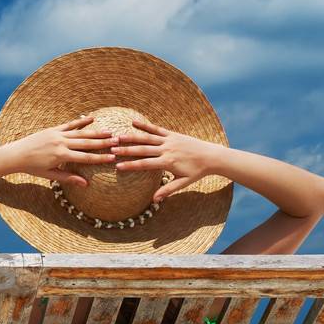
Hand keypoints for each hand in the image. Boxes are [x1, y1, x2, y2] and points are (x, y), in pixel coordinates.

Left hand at [0, 115, 116, 185]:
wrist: (16, 154)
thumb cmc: (32, 168)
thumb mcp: (50, 175)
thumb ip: (69, 178)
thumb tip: (86, 184)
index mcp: (61, 156)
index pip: (86, 158)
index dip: (100, 158)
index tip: (113, 158)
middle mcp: (61, 143)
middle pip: (86, 143)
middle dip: (103, 143)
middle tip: (117, 141)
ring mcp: (57, 135)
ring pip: (80, 133)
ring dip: (95, 132)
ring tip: (109, 132)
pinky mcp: (53, 129)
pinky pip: (69, 125)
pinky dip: (81, 122)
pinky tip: (91, 118)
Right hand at [111, 118, 225, 200]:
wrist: (212, 156)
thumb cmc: (197, 171)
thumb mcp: (183, 183)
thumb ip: (168, 190)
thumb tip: (154, 200)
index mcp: (168, 162)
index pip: (145, 164)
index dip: (131, 165)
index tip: (118, 166)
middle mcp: (167, 149)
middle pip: (143, 149)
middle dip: (126, 150)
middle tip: (111, 149)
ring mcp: (169, 140)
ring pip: (147, 138)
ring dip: (132, 137)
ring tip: (118, 136)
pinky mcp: (172, 134)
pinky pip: (157, 129)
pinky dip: (145, 126)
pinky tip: (134, 122)